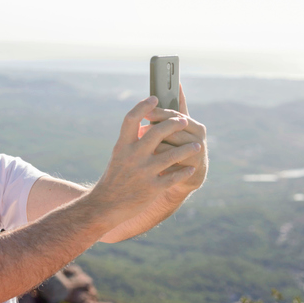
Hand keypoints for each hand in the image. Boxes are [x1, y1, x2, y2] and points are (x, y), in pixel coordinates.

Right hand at [90, 95, 202, 223]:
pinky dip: (184, 171)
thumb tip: (148, 124)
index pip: (132, 119)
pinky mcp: (152, 188)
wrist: (107, 204)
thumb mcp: (119, 155)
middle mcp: (132, 156)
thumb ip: (132, 141)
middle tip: (184, 120)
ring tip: (197, 145)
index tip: (154, 98)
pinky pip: (174, 177)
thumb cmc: (115, 176)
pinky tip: (190, 168)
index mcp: (122, 145)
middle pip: (157, 132)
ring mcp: (143, 172)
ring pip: (172, 154)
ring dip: (187, 148)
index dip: (143, 106)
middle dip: (174, 123)